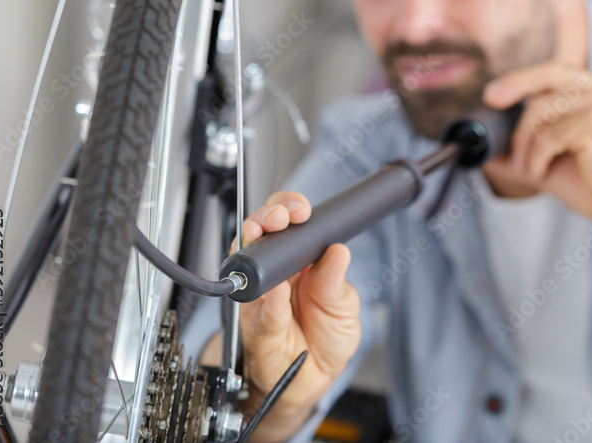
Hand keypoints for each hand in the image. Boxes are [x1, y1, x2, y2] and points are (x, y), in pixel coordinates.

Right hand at [231, 191, 360, 440]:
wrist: (311, 381)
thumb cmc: (325, 338)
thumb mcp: (344, 307)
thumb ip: (337, 283)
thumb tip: (338, 251)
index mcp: (301, 261)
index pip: (290, 224)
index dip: (290, 209)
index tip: (300, 209)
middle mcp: (276, 273)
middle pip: (261, 233)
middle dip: (266, 217)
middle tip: (279, 218)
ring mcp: (261, 296)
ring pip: (247, 262)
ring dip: (255, 246)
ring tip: (268, 236)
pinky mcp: (255, 325)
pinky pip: (258, 310)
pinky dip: (268, 300)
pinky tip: (276, 292)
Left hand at [482, 62, 591, 239]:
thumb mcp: (558, 161)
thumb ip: (528, 150)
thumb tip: (489, 150)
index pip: (558, 70)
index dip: (523, 77)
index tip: (495, 92)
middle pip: (549, 75)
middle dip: (513, 86)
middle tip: (491, 101)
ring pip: (542, 109)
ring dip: (524, 142)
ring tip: (528, 167)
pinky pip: (549, 136)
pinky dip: (536, 158)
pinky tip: (541, 173)